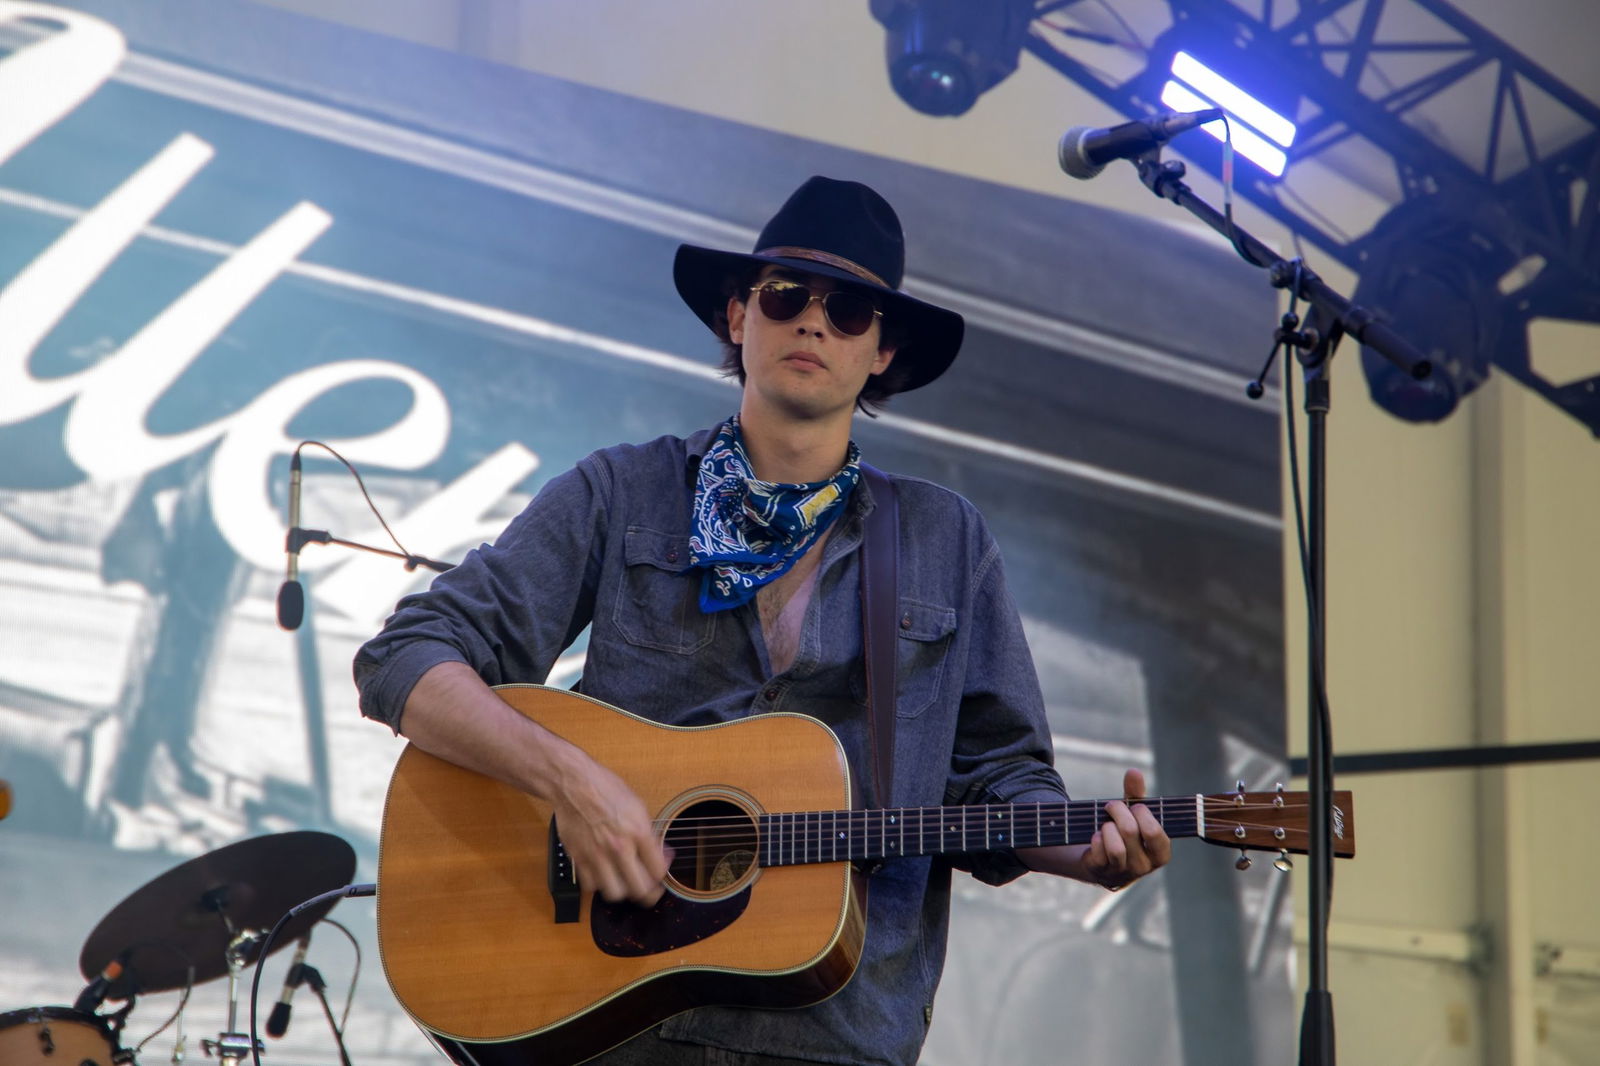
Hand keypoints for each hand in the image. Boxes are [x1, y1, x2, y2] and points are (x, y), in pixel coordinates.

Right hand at [550, 746, 670, 905]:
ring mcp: (597, 855)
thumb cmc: (606, 789)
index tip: (660, 869)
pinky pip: (591, 886)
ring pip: (615, 893)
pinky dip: (599, 885)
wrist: (574, 784)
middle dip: (648, 891)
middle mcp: (619, 847)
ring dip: (623, 891)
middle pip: (640, 889)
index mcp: (638, 832)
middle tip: (648, 887)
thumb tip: (661, 854)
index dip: (662, 874)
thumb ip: (649, 833)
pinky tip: (604, 874)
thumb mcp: (637, 806)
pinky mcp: (579, 859)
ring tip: (625, 882)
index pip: (658, 870)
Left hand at [1081, 769, 1171, 890]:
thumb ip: (1136, 794)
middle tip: (1112, 806)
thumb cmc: (1124, 831)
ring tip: (1106, 824)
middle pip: (1130, 831)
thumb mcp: (1133, 813)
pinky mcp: (1102, 873)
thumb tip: (1134, 772)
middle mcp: (1144, 866)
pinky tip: (1097, 836)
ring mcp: (1123, 872)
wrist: (1100, 857)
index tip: (1134, 806)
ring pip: (1115, 847)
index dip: (1141, 814)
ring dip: (1106, 827)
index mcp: (1160, 853)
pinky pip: (1099, 852)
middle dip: (1118, 811)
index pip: (1154, 832)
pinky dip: (1096, 838)